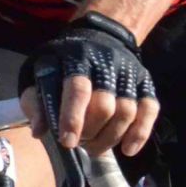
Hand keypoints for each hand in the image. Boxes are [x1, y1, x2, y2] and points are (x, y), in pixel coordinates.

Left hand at [19, 15, 158, 155]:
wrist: (100, 37)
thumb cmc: (63, 64)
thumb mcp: (39, 74)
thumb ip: (35, 102)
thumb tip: (40, 131)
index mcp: (76, 58)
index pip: (78, 89)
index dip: (72, 118)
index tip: (67, 142)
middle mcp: (106, 62)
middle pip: (104, 105)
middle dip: (91, 132)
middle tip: (80, 142)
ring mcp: (129, 72)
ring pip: (126, 111)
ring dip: (111, 137)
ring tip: (96, 146)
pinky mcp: (145, 82)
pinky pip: (149, 110)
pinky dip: (140, 133)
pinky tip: (128, 149)